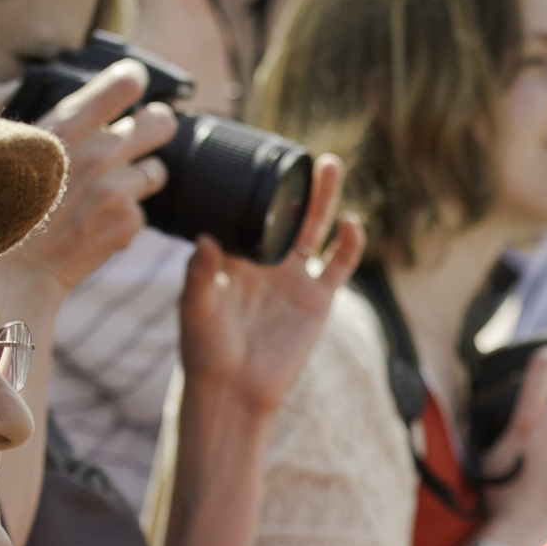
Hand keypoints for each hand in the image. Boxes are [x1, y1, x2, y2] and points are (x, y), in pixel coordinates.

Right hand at [0, 60, 177, 295]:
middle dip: (155, 127)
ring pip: (157, 170)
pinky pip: (142, 209)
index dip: (133, 80)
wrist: (11, 271)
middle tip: (142, 134)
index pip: (125, 83)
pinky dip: (124, 215)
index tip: (133, 83)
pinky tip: (96, 221)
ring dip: (139, 177)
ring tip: (108, 188)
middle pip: (162, 123)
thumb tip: (15, 84)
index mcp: (67, 125)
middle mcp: (100, 153)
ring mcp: (118, 190)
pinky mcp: (129, 222)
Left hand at [177, 153, 362, 416]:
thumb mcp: (194, 310)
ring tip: (330, 167)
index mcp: (233, 257)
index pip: (245, 211)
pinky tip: (352, 223)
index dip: (254, 185)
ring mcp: (293, 278)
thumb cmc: (205, 350)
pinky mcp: (316, 300)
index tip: (258, 155)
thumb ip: (199, 275)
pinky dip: (348, 244)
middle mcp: (265, 262)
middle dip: (297, 184)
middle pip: (286, 213)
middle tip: (304, 154)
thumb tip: (205, 239)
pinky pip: (337, 265)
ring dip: (324, 199)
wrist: (234, 390)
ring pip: (314, 229)